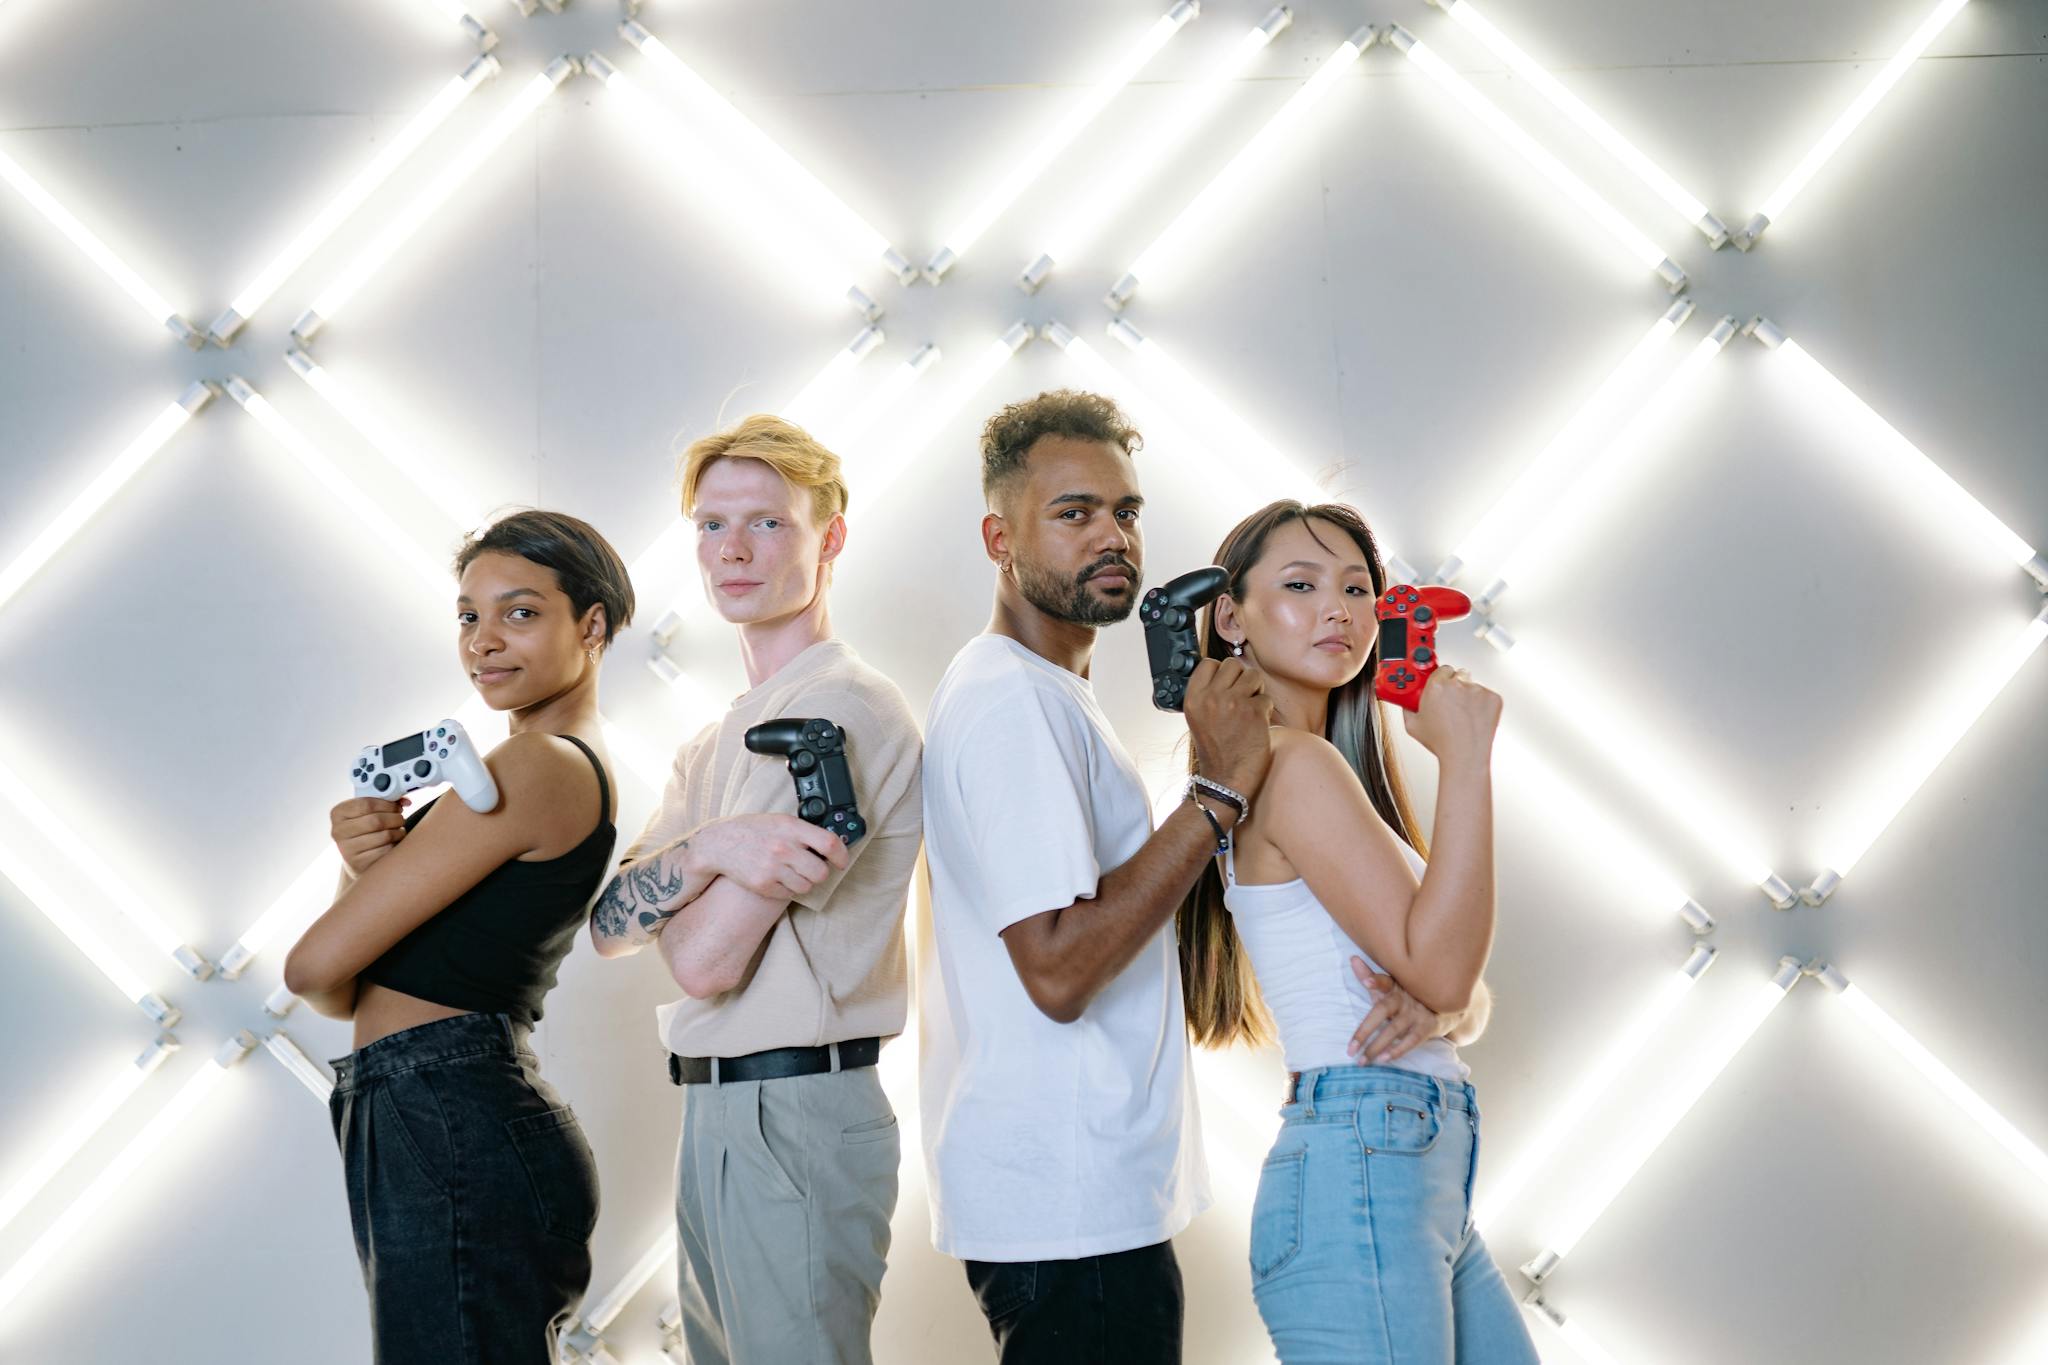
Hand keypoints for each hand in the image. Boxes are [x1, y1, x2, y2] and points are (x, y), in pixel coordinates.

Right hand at [330, 796, 410, 876]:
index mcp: (338, 813)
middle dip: (395, 818)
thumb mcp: (367, 812)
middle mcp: (338, 831)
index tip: (397, 807)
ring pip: (384, 836)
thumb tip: (405, 801)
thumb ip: (384, 802)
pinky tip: (394, 843)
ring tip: (399, 831)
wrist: (357, 857)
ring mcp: (346, 849)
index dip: (387, 804)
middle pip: (376, 820)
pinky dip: (395, 845)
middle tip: (401, 819)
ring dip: (398, 832)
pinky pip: (386, 851)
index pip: (366, 804)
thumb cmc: (365, 829)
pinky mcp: (358, 863)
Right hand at [690, 813, 851, 898]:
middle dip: (820, 873)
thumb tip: (832, 844)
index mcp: (790, 828)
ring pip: (807, 886)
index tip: (842, 861)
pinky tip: (778, 877)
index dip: (841, 855)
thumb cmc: (753, 831)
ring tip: (792, 871)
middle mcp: (782, 848)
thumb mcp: (780, 821)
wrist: (720, 844)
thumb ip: (804, 831)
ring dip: (804, 882)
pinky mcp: (763, 885)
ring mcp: (772, 868)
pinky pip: (790, 893)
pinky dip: (788, 888)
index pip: (828, 843)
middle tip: (812, 868)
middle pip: (820, 872)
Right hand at [1183, 656, 1273, 803]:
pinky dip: (1265, 710)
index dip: (1221, 672)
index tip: (1225, 685)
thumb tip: (1223, 674)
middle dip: (1240, 679)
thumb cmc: (1214, 751)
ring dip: (1255, 690)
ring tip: (1249, 709)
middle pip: (1232, 665)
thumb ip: (1206, 695)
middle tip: (1241, 698)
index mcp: (1193, 698)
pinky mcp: (1254, 713)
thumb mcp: (1198, 719)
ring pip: (1253, 676)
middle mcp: (1211, 697)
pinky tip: (1256, 725)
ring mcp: (1233, 703)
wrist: (1225, 780)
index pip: (1208, 663)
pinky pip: (1266, 697)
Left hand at [1346, 958, 1449, 1064]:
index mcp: (1394, 986)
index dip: (1376, 981)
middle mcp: (1405, 998)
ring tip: (1363, 1060)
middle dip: (1365, 1030)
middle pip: (1383, 1010)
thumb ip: (1370, 976)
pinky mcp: (1428, 1026)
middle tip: (1351, 1049)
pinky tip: (1384, 1059)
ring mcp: (1417, 1012)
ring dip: (1377, 1046)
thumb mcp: (1390, 985)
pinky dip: (1399, 1050)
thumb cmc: (1407, 994)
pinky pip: (1412, 1040)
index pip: (1384, 982)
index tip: (1367, 982)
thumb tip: (1352, 959)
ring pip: (1394, 1030)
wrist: (1444, 1003)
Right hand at [1401, 666, 1500, 764]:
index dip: (1439, 679)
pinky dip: (1482, 704)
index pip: (1439, 669)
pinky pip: (1486, 695)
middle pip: (1457, 675)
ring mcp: (1477, 690)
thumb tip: (1408, 701)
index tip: (1439, 683)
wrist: (1465, 756)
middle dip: (1454, 686)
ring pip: (1472, 686)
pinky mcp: (1493, 698)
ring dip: (1468, 696)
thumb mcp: (1412, 726)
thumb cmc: (1441, 743)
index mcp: (1436, 686)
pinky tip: (1474, 718)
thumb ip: (1408, 707)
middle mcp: (1457, 684)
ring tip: (1463, 716)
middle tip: (1450, 702)